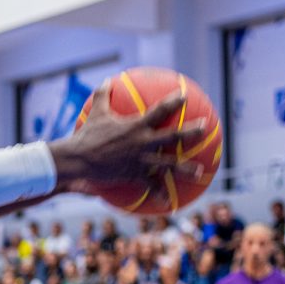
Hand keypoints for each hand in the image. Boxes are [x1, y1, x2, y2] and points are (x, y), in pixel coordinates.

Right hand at [51, 81, 207, 197]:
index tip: (184, 96)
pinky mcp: (134, 175)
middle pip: (173, 136)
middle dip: (191, 132)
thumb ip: (102, 95)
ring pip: (168, 164)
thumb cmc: (86, 135)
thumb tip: (105, 80)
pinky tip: (169, 203)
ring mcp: (141, 160)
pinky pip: (149, 186)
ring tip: (199, 172)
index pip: (159, 110)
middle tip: (205, 128)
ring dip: (185, 168)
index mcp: (136, 126)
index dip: (173, 102)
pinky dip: (159, 195)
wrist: (79, 159)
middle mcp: (143, 142)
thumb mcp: (95, 113)